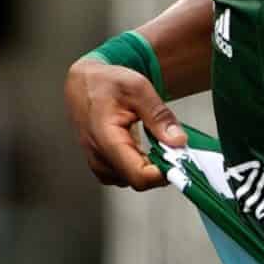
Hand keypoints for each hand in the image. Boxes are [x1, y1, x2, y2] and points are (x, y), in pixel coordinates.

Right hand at [64, 59, 185, 189]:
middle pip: (138, 180)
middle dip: (160, 168)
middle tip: (173, 147)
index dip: (163, 173)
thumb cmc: (105, 82)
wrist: (83, 82)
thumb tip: (177, 140)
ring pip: (132, 180)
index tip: (179, 161)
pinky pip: (124, 176)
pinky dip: (139, 166)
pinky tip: (144, 149)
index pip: (138, 175)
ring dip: (150, 167)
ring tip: (157, 145)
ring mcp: (98, 162)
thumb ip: (158, 116)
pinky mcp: (100, 163)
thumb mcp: (138, 89)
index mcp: (106, 138)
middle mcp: (98, 155)